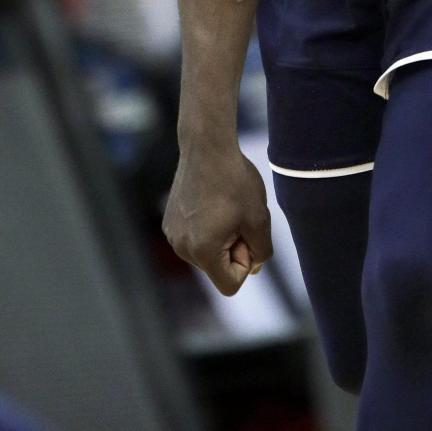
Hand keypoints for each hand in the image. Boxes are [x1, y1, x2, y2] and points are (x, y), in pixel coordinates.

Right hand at [163, 143, 272, 295]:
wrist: (207, 147)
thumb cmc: (235, 181)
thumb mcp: (259, 219)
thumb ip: (261, 251)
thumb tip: (252, 267)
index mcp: (203, 252)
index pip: (230, 285)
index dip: (246, 262)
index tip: (246, 233)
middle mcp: (182, 248)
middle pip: (217, 268)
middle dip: (232, 249)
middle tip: (237, 215)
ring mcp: (173, 234)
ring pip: (206, 253)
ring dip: (221, 237)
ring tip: (224, 206)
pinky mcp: (170, 221)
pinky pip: (195, 238)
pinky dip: (207, 227)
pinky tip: (211, 200)